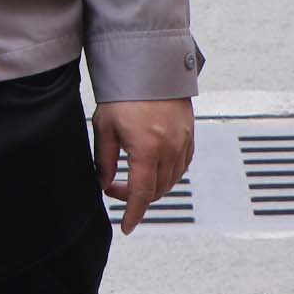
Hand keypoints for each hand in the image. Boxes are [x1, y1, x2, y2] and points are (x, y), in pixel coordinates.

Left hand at [94, 99, 195, 233]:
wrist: (150, 67)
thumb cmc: (125, 93)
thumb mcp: (105, 127)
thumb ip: (104, 161)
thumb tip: (104, 184)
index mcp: (147, 148)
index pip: (141, 194)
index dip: (133, 214)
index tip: (126, 226)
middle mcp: (169, 148)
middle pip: (157, 191)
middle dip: (136, 198)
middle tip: (115, 188)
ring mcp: (183, 142)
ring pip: (171, 181)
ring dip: (152, 188)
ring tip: (132, 178)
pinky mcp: (189, 136)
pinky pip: (182, 166)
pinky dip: (168, 175)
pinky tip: (153, 169)